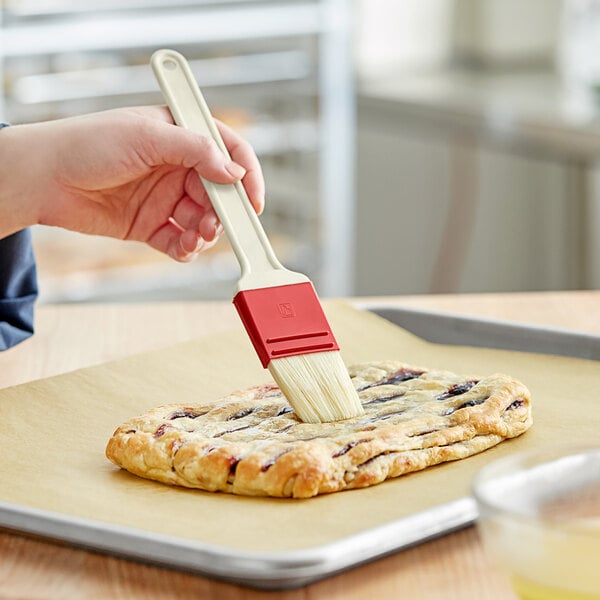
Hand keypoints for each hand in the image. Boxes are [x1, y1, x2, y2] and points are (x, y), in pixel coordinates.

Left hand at [0, 106, 263, 260]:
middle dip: (223, 212)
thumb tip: (234, 172)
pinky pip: (180, 240)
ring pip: (203, 220)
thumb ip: (196, 151)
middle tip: (215, 225)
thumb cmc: (89, 144)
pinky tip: (181, 247)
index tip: (254, 200)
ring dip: (205, 233)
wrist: (45, 178)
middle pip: (220, 193)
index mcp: (181, 135)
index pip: (229, 151)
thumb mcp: (147, 137)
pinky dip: (186, 248)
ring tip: (194, 238)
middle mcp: (178, 166)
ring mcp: (165, 197)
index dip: (247, 175)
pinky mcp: (151, 224)